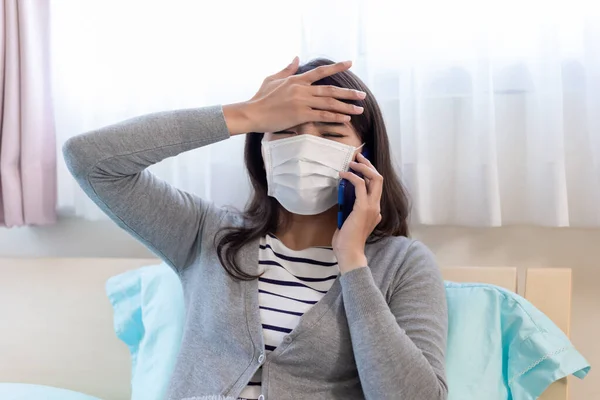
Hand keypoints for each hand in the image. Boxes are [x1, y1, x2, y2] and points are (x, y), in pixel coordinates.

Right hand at [223, 57, 365, 134]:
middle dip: (348, 93)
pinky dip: (335, 117)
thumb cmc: (260, 98)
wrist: (252, 113)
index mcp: (297, 80)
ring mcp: (302, 102)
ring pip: (329, 103)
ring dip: (346, 107)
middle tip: (362, 95)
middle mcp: (302, 89)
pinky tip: (346, 119)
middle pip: (330, 90)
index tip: (350, 63)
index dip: (337, 67)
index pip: (321, 71)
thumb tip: (297, 58)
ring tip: (359, 109)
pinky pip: (322, 116)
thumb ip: (287, 69)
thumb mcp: (272, 79)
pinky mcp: (301, 115)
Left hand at [332, 153, 382, 273]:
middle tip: (358, 156)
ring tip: (352, 162)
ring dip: (363, 168)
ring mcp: (372, 207)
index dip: (369, 174)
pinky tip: (343, 174)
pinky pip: (360, 186)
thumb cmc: (347, 240)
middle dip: (369, 165)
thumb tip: (344, 199)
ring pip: (375, 179)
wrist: (350, 252)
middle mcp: (377, 207)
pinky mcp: (363, 207)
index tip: (359, 165)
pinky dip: (352, 177)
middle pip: (379, 179)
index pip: (376, 187)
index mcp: (375, 211)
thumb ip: (351, 210)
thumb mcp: (350, 221)